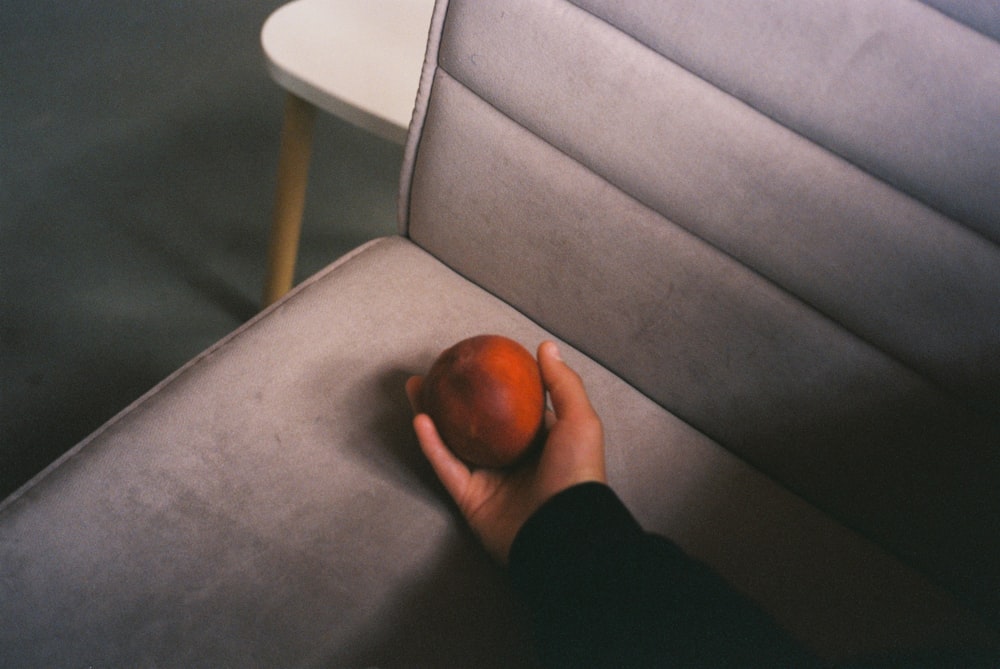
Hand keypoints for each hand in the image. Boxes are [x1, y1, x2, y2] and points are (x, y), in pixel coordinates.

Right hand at [406, 340, 605, 563]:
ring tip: (417, 386)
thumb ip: (563, 384)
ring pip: (454, 440)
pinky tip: (419, 418)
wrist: (563, 530)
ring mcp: (489, 478)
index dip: (495, 382)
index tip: (476, 359)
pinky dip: (431, 444)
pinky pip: (446, 466)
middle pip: (476, 420)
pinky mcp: (470, 498)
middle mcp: (512, 458)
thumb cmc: (576, 473)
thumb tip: (546, 347)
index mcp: (539, 441)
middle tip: (438, 369)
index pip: (513, 405)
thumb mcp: (579, 422)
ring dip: (432, 413)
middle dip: (455, 395)